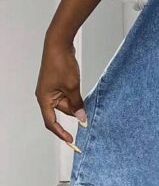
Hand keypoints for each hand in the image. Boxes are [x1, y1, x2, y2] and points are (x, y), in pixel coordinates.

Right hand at [35, 37, 85, 151]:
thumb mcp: (72, 87)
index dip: (61, 132)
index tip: (71, 140)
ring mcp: (50, 89)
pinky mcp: (56, 83)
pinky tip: (80, 91)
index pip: (51, 122)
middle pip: (61, 111)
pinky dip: (74, 95)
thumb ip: (77, 104)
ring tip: (82, 93)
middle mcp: (44, 96)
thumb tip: (81, 118)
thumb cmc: (61, 64)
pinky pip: (65, 94)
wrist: (59, 44)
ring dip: (75, 101)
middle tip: (87, 110)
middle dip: (74, 111)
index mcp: (44, 99)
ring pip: (65, 102)